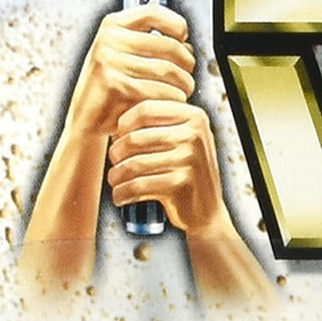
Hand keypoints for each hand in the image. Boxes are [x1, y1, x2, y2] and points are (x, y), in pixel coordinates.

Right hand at [69, 6, 195, 130]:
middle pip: (169, 45)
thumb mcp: (125, 56)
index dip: (176, 24)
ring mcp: (111, 60)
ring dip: (183, 85)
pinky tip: (171, 104)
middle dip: (187, 65)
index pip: (154, 13)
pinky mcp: (115, 84)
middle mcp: (110, 39)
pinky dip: (172, 100)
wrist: (88, 118)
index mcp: (113, 26)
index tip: (184, 39)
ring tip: (182, 92)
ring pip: (168, 70)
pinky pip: (160, 90)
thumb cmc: (111, 88)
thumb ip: (152, 45)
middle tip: (187, 77)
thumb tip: (187, 46)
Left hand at [107, 99, 226, 235]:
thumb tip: (114, 111)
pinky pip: (139, 186)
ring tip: (114, 180)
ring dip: (116, 175)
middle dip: (116, 153)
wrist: (207, 210)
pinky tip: (120, 196)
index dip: (124, 123)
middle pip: (135, 137)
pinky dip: (123, 193)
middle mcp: (195, 135)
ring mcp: (189, 160)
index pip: (145, 109)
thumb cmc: (185, 171)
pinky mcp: (181, 185)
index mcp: (195, 117)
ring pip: (134, 164)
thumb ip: (159, 121)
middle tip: (115, 162)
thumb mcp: (182, 139)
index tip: (118, 137)